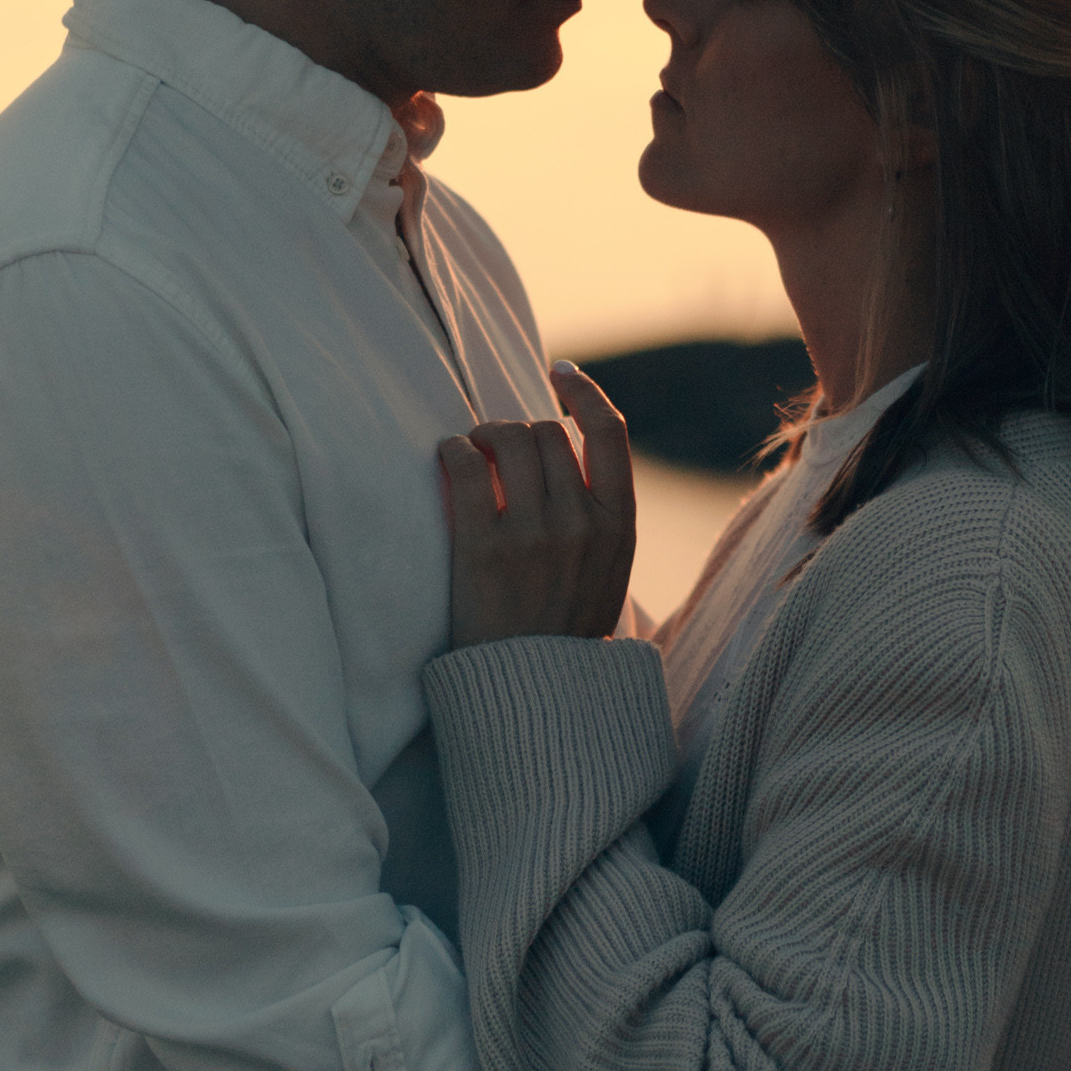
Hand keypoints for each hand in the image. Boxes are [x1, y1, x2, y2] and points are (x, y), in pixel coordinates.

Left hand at [438, 364, 636, 648]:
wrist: (534, 698)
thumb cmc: (564, 634)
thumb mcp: (609, 575)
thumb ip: (602, 518)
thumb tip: (572, 452)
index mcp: (620, 528)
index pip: (610, 433)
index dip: (584, 393)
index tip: (559, 373)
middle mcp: (582, 524)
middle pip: (549, 433)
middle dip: (519, 428)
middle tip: (497, 444)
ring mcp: (534, 535)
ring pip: (510, 439)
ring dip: (485, 434)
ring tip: (473, 451)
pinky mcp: (483, 549)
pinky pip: (465, 465)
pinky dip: (454, 451)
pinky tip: (450, 461)